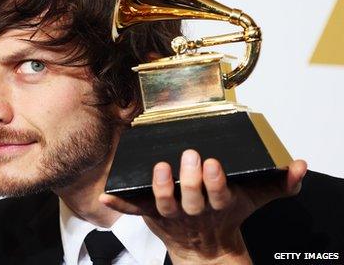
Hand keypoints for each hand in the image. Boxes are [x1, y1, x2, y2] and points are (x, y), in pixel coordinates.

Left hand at [100, 149, 306, 264]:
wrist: (207, 247)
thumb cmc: (226, 215)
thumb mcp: (254, 200)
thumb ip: (277, 184)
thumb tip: (298, 167)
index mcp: (218, 205)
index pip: (218, 194)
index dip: (215, 182)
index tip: (212, 163)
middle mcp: (193, 211)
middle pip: (191, 198)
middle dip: (191, 180)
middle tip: (189, 156)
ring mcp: (170, 214)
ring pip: (164, 204)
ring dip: (160, 187)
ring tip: (160, 167)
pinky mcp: (151, 215)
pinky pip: (134, 210)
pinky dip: (120, 202)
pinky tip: (106, 194)